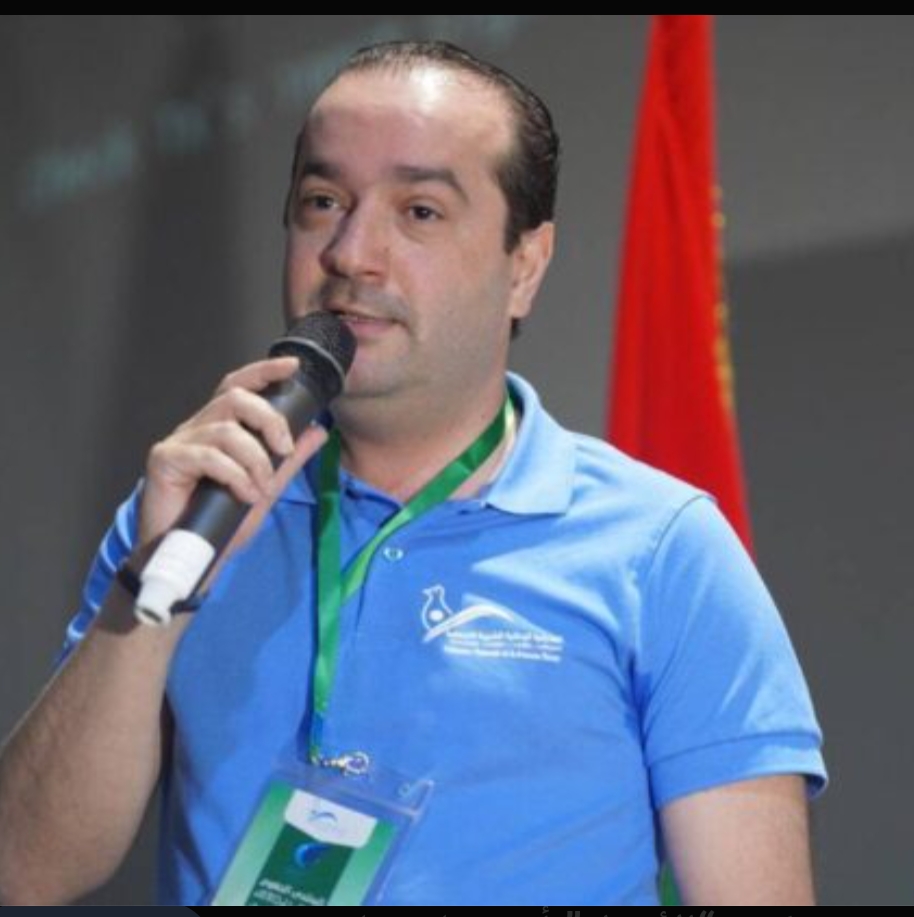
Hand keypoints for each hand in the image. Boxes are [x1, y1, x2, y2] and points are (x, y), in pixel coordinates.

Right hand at [136, 356, 327, 582]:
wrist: (193, 558)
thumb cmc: (222, 521)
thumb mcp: (267, 487)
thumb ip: (289, 459)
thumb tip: (317, 430)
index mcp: (219, 427)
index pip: (239, 386)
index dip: (264, 370)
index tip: (293, 366)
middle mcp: (198, 428)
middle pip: (235, 398)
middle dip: (269, 420)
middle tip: (284, 451)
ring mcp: (179, 442)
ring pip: (227, 430)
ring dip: (255, 460)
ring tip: (261, 488)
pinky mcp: (164, 461)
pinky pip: (209, 456)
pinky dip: (235, 476)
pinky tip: (244, 495)